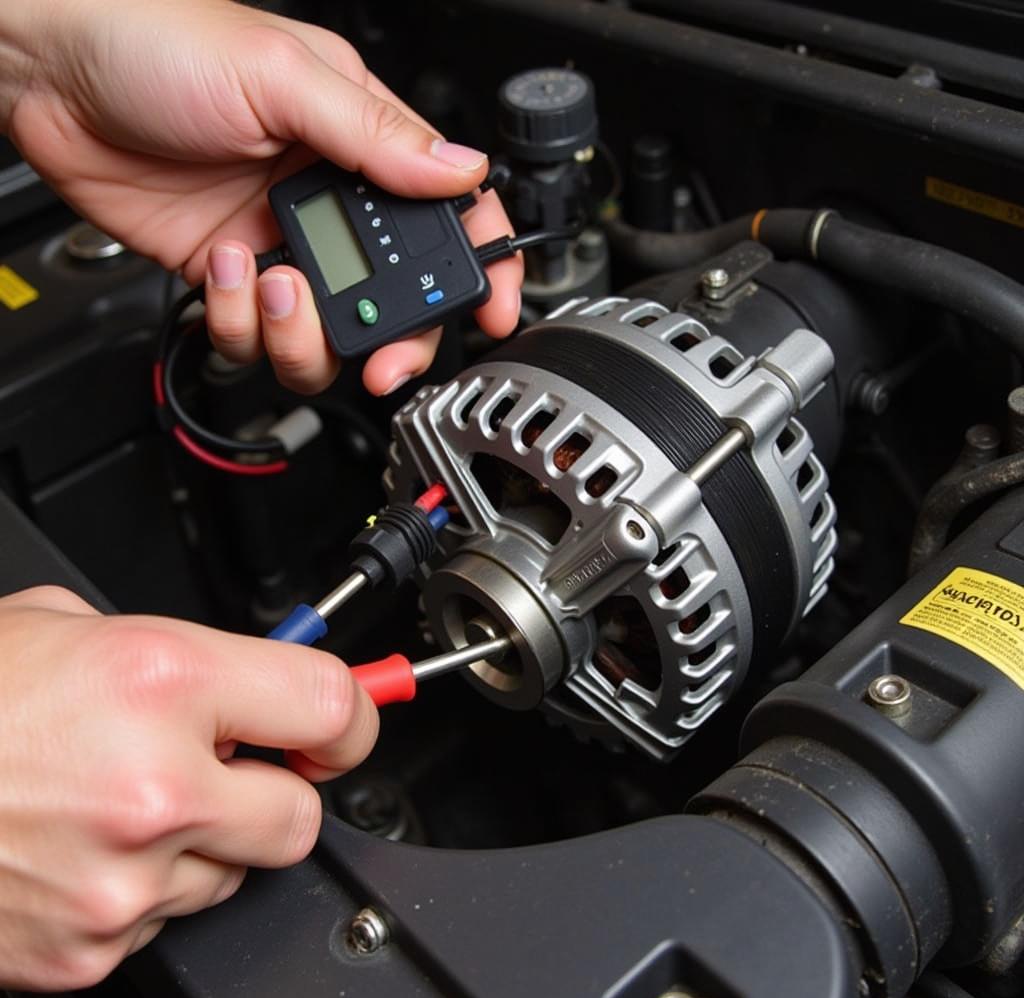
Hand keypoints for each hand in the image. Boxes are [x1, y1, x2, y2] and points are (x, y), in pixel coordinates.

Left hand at [0, 0, 521, 394]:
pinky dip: (238, 318)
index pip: (447, 210)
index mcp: (360, 143)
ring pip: (326, 336)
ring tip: (273, 282)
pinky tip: (224, 265)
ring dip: (302, 334)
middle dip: (393, 340)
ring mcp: (281, 245)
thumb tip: (460, 170)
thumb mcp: (281, 75)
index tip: (494, 309)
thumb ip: (376, 135)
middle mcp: (328, 201)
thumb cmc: (154, 37)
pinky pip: (255, 336)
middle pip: (395, 301)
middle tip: (381, 356)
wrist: (48, 71)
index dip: (482, 264)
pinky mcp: (231, 279)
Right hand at [0, 587, 377, 990]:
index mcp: (162, 680)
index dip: (350, 715)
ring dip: (201, 840)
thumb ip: (183, 655)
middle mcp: (155, 784)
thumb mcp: (72, 628)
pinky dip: (141, 888)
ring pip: (231, 873)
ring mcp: (120, 880)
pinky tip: (80, 848)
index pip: (331, 706)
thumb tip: (254, 685)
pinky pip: (162, 921)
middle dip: (275, 789)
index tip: (343, 721)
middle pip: (299, 814)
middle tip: (227, 765)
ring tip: (120, 800)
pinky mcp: (85, 950)